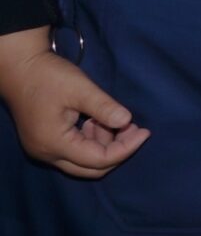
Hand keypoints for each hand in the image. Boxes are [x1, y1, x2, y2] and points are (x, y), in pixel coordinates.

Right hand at [0, 30, 149, 178]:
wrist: (19, 67)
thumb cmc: (47, 75)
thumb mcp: (79, 88)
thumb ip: (103, 107)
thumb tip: (128, 121)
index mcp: (54, 144)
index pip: (98, 160)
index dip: (126, 149)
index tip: (145, 131)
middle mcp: (47, 153)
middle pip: (91, 168)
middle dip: (117, 150)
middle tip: (135, 128)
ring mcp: (44, 149)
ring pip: (83, 161)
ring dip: (104, 144)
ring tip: (115, 119)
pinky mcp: (45, 141)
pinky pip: (74, 151)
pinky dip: (92, 140)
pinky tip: (99, 121)